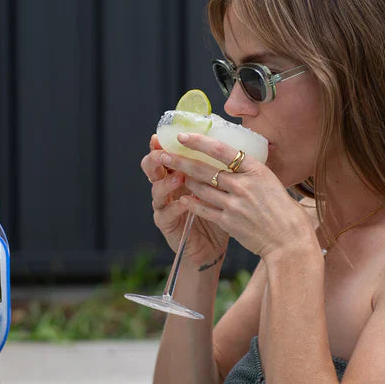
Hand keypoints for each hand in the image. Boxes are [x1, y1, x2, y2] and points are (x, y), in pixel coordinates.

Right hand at [141, 134, 229, 267]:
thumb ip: (217, 168)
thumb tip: (232, 144)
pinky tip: (183, 203)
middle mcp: (167, 188)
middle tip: (162, 154)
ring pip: (156, 190)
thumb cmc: (216, 214)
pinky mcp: (166, 224)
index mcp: (178, 174)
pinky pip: (166, 213)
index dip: (161, 145)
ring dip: (166, 183)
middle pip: (152, 169)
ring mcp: (164, 206)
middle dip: (155, 160)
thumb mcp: (218, 188)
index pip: (166, 155)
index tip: (161, 136)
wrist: (212, 247)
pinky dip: (174, 207)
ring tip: (179, 178)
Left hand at [159, 132, 316, 259]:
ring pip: (201, 188)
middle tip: (164, 155)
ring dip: (186, 182)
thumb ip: (249, 171)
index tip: (183, 136)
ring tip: (175, 176)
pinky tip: (184, 198)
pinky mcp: (228, 222)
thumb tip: (231, 159)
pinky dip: (192, 202)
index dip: (199, 142)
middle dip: (180, 161)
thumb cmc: (282, 209)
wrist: (288, 239)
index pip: (221, 150)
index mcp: (255, 170)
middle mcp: (243, 184)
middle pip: (205, 169)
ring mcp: (234, 204)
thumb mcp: (270, 181)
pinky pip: (204, 209)